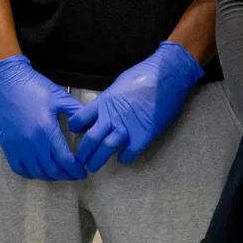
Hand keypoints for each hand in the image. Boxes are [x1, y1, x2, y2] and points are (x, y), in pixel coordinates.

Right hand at [0, 55, 85, 181]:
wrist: (6, 81)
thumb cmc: (34, 87)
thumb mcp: (60, 97)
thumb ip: (77, 112)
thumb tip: (91, 125)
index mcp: (47, 131)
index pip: (65, 160)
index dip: (76, 170)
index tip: (83, 172)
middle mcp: (32, 143)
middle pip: (52, 170)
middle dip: (66, 175)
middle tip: (74, 174)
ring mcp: (18, 146)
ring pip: (36, 172)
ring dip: (50, 176)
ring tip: (59, 172)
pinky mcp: (7, 146)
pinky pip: (19, 168)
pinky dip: (31, 173)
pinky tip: (39, 170)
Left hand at [66, 42, 205, 171]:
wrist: (167, 75)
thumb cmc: (144, 74)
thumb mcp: (118, 84)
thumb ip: (109, 100)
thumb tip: (104, 109)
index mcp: (104, 102)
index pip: (80, 119)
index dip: (75, 127)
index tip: (76, 132)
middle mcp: (112, 117)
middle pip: (90, 139)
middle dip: (83, 152)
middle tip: (79, 160)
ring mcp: (127, 128)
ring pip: (106, 149)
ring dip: (97, 160)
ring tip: (92, 167)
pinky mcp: (143, 136)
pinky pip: (129, 153)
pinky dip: (124, 158)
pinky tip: (122, 159)